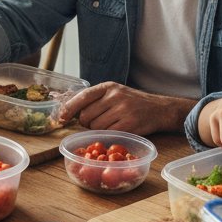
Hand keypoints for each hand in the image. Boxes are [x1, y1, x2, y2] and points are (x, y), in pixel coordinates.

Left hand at [58, 83, 186, 135]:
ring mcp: (122, 109)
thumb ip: (96, 99)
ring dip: (97, 130)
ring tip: (109, 125)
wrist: (160, 109)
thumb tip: (70, 110)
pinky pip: (107, 133)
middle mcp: (114, 96)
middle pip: (86, 115)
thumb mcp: (115, 93)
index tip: (62, 118)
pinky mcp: (129, 124)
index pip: (83, 97)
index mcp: (108, 86)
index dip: (69, 109)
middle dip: (86, 123)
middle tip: (95, 123)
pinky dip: (108, 135)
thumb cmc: (133, 103)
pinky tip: (115, 131)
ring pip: (95, 127)